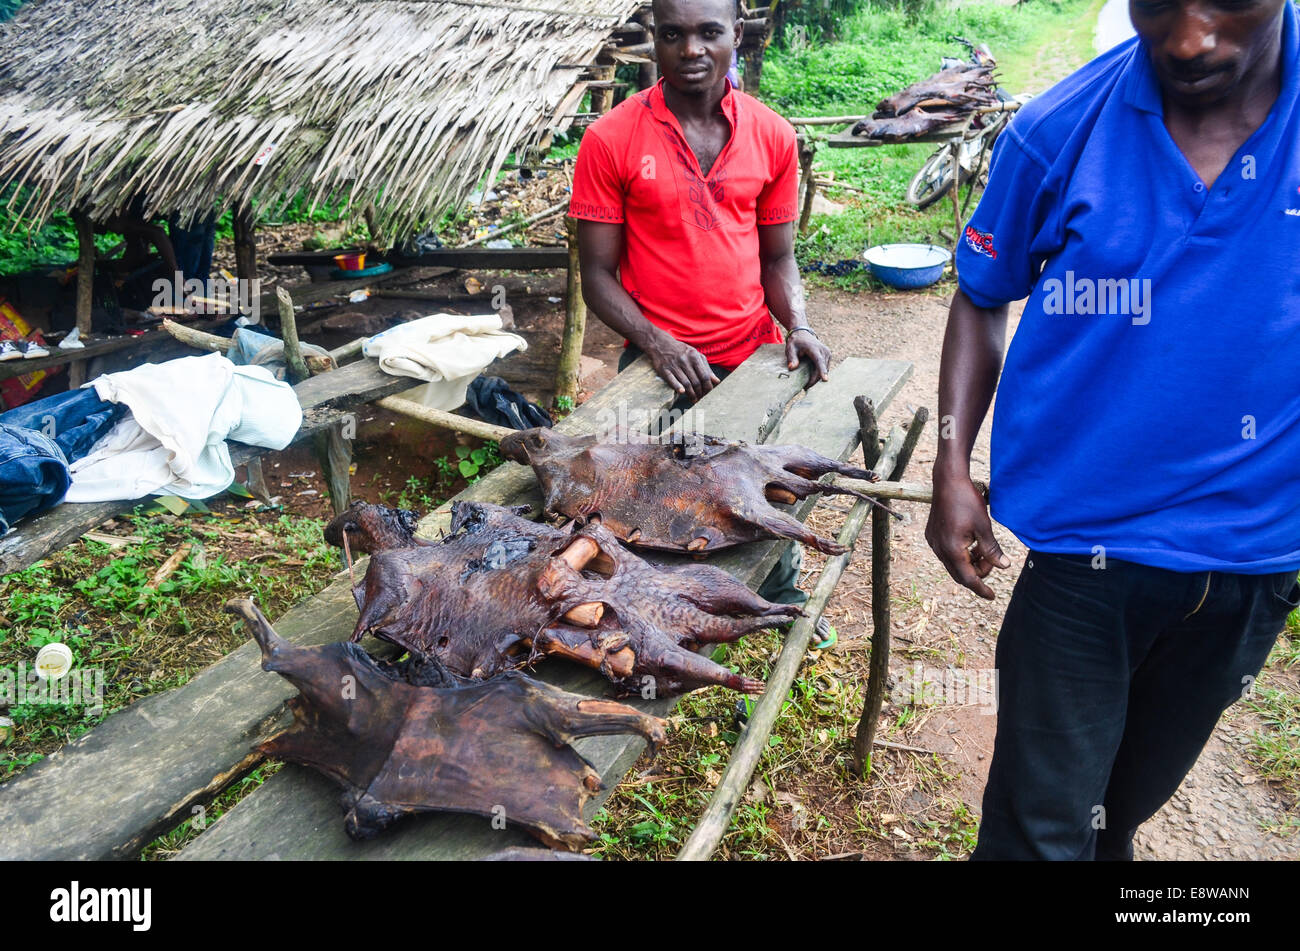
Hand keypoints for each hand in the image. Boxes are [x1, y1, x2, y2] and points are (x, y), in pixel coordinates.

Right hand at [646, 337, 718, 402]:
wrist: (660, 343)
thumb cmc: (681, 351)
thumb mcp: (695, 355)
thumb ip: (706, 368)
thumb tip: (717, 381)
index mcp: (694, 356)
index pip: (704, 376)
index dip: (707, 387)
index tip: (707, 392)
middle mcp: (684, 360)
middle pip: (696, 381)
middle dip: (699, 393)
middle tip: (700, 398)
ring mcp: (673, 365)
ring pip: (686, 383)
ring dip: (691, 394)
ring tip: (693, 399)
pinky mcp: (663, 369)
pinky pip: (672, 380)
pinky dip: (677, 387)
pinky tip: (682, 393)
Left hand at [786, 329, 830, 386]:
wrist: (803, 333)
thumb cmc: (796, 342)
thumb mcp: (790, 348)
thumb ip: (792, 358)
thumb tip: (792, 368)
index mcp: (814, 349)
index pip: (819, 361)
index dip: (822, 371)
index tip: (825, 379)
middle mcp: (824, 351)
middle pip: (822, 369)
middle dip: (814, 380)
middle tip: (804, 388)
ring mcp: (828, 354)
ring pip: (824, 370)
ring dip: (817, 378)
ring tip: (806, 384)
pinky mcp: (828, 357)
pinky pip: (825, 368)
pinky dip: (819, 374)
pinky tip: (811, 379)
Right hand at [925, 473, 1009, 599]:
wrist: (947, 481)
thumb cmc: (967, 501)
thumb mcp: (984, 526)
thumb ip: (992, 549)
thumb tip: (1003, 566)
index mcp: (952, 549)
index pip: (968, 578)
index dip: (981, 588)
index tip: (992, 596)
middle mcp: (939, 549)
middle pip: (959, 574)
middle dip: (977, 573)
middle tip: (993, 560)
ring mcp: (934, 542)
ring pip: (953, 564)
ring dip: (969, 562)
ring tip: (982, 548)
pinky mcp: (932, 535)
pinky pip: (947, 553)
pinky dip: (960, 554)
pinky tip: (970, 542)